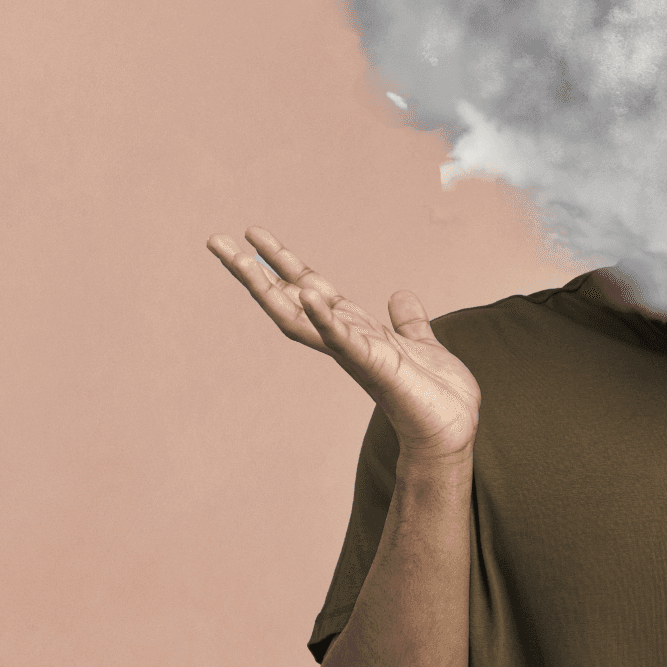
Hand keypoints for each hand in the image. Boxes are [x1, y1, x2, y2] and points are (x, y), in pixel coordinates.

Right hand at [207, 226, 480, 462]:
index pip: (310, 290)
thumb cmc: (436, 396)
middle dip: (252, 272)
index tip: (253, 235)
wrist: (451, 432)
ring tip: (241, 260)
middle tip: (216, 241)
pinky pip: (344, 340)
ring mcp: (355, 354)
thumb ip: (408, 322)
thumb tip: (399, 296)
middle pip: (288, 300)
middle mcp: (345, 341)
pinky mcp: (376, 366)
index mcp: (355, 331)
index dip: (282, 262)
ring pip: (299, 319)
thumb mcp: (420, 344)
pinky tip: (309, 294)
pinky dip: (326, 318)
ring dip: (267, 290)